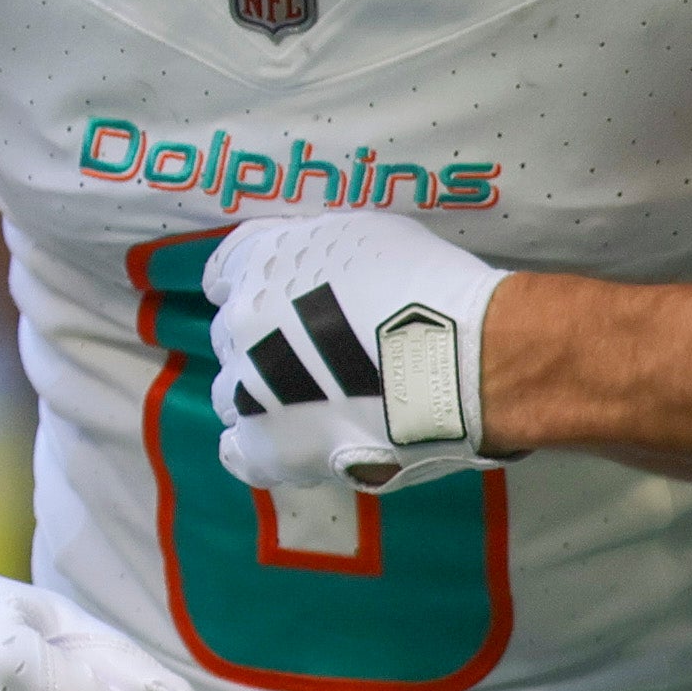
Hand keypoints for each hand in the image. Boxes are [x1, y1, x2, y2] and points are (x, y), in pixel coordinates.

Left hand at [207, 207, 506, 493]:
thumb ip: (323, 255)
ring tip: (315, 405)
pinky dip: (259, 450)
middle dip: (266, 343)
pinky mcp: (271, 444)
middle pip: (234, 335)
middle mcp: (240, 322)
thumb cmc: (431, 287)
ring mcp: (249, 386)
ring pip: (232, 392)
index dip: (256, 290)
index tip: (282, 304)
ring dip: (263, 396)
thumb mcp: (369, 237)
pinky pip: (241, 453)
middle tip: (318, 358)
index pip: (227, 273)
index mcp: (259, 264)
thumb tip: (320, 279)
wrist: (464, 359)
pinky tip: (290, 446)